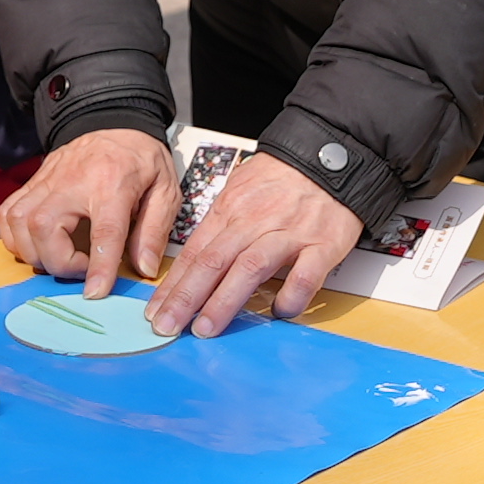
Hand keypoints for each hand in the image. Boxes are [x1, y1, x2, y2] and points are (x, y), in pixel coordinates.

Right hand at [0, 128, 179, 299]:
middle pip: (45, 228)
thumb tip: (144, 268)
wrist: (112, 119)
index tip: (95, 293)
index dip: (99, 267)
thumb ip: (154, 230)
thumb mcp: (164, 189)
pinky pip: (6, 214)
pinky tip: (35, 244)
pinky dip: (14, 237)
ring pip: (18, 222)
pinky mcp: (32, 182)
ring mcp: (46, 180)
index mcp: (113, 184)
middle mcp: (72, 181)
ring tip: (58, 258)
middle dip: (57, 262)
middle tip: (81, 269)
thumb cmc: (140, 158)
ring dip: (33, 252)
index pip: (103, 232)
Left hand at [146, 148, 366, 339]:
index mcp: (229, 210)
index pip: (194, 252)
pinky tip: (280, 312)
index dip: (173, 285)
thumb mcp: (239, 191)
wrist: (328, 154)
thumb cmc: (282, 178)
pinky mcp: (322, 244)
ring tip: (206, 328)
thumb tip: (194, 263)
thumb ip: (219, 227)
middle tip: (168, 326)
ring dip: (224, 301)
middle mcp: (254, 223)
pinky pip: (305, 275)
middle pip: (213, 261)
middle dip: (186, 297)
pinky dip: (291, 295)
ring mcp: (288, 234)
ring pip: (249, 269)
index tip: (156, 310)